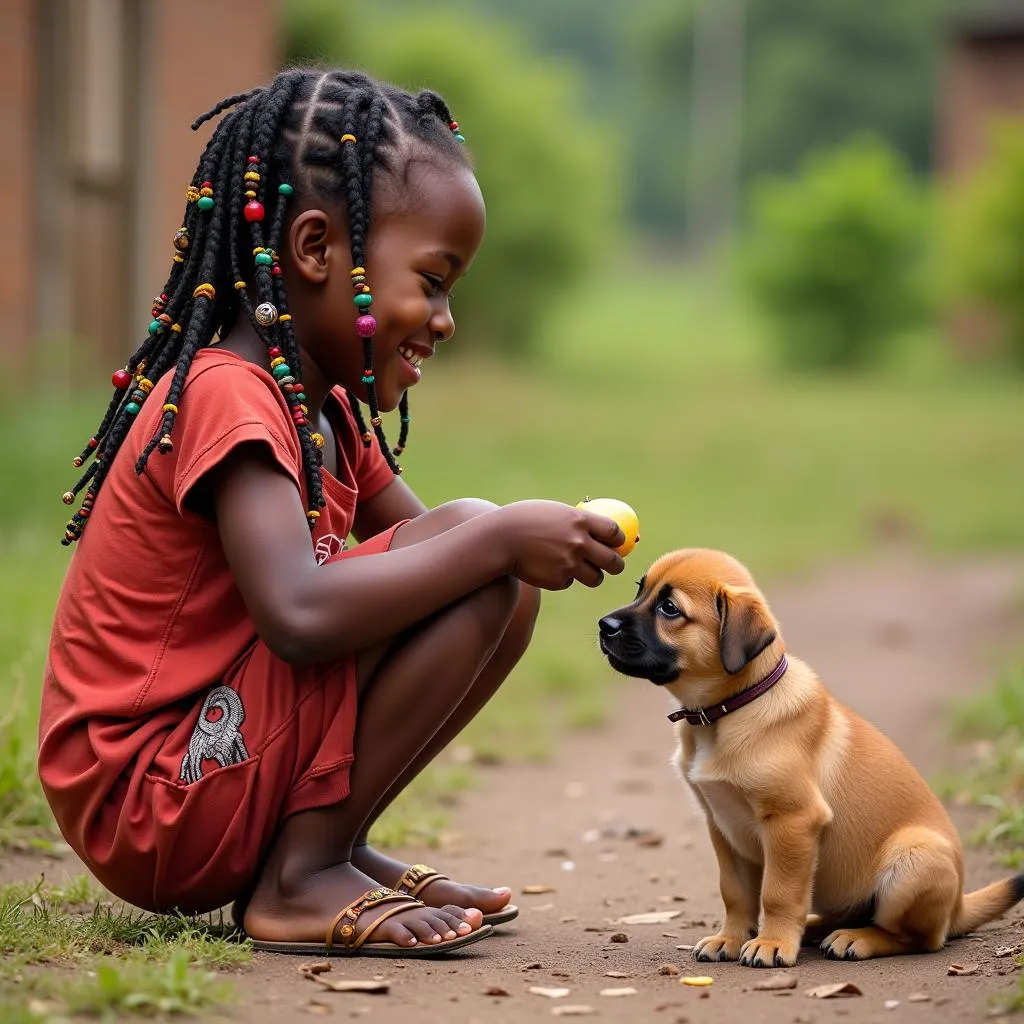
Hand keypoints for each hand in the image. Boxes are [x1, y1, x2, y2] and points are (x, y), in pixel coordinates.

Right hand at [492, 500, 625, 590]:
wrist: (499, 540)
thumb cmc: (524, 520)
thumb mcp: (554, 512)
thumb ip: (578, 520)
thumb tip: (601, 528)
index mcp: (580, 521)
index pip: (614, 532)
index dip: (620, 539)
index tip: (617, 542)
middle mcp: (578, 543)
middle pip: (613, 561)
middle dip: (616, 565)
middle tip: (612, 565)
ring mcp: (569, 564)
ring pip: (595, 578)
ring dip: (592, 575)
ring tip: (579, 569)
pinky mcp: (557, 580)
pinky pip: (570, 582)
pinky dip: (564, 578)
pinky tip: (548, 568)